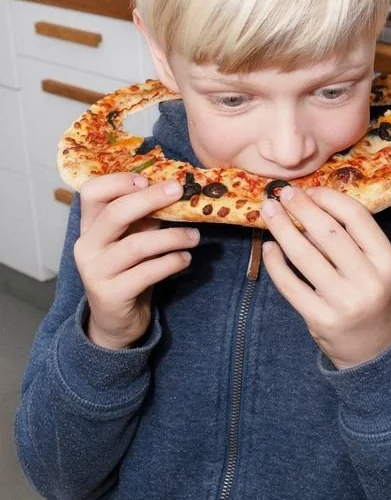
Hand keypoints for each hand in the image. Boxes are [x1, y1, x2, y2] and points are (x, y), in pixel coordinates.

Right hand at [74, 173, 198, 349]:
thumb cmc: (128, 270)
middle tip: (179, 191)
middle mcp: (86, 245)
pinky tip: (185, 259)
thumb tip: (175, 189)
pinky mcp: (111, 294)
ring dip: (171, 237)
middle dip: (150, 198)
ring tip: (195, 237)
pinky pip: (146, 273)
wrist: (116, 319)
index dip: (117, 181)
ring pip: (136, 245)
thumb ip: (146, 217)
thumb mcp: (133, 238)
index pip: (91, 192)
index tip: (146, 179)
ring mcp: (95, 271)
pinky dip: (171, 263)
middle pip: (115, 213)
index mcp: (89, 225)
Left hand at [260, 186, 390, 369]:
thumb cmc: (371, 297)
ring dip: (283, 229)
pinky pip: (291, 285)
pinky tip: (269, 248)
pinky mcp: (321, 319)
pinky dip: (276, 263)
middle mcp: (369, 280)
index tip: (310, 190)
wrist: (374, 350)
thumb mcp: (376, 268)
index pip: (357, 217)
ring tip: (269, 211)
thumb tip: (308, 206)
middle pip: (329, 233)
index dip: (330, 198)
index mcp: (387, 260)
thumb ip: (351, 241)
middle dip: (302, 208)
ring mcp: (344, 302)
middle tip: (283, 194)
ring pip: (306, 256)